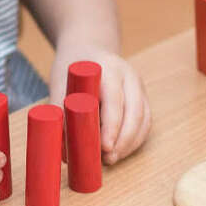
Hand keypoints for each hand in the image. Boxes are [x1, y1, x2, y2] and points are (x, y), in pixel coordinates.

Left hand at [49, 45, 151, 164]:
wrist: (88, 46)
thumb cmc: (72, 66)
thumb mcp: (60, 82)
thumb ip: (60, 111)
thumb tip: (61, 147)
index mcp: (109, 68)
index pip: (115, 101)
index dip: (112, 126)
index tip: (105, 147)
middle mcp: (129, 75)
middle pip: (135, 112)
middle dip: (124, 140)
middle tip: (108, 159)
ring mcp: (138, 86)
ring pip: (143, 119)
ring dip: (130, 143)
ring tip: (112, 159)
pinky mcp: (142, 97)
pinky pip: (145, 121)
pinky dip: (135, 139)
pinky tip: (121, 150)